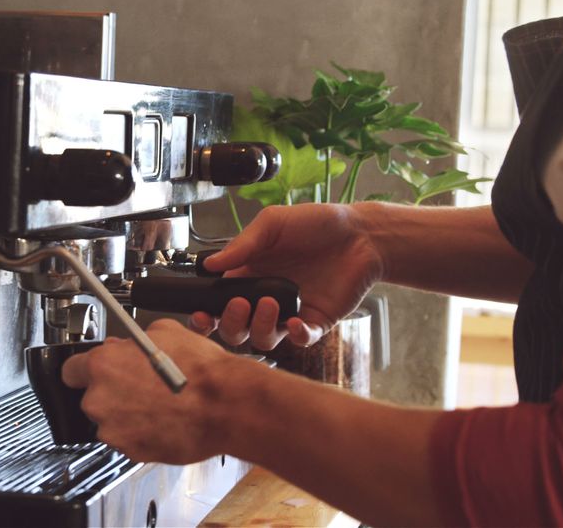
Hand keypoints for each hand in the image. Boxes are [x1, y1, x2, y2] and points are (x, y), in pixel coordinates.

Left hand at [61, 319, 241, 463]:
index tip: (96, 373)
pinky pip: (128, 440)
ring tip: (156, 407)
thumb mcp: (166, 332)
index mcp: (103, 364)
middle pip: (92, 397)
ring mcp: (114, 428)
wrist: (226, 406)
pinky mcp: (131, 451)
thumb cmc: (201, 371)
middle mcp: (101, 397)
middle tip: (140, 387)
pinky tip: (162, 422)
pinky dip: (140, 434)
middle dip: (112, 392)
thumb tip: (127, 345)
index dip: (87, 370)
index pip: (71, 370)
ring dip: (125, 415)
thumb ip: (133, 340)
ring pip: (110, 421)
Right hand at [190, 203, 383, 348]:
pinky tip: (296, 322)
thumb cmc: (316, 224)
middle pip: (236, 329)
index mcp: (248, 276)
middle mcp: (265, 298)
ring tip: (270, 304)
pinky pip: (301, 339)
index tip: (202, 314)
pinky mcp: (316, 321)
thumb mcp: (272, 224)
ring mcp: (290, 312)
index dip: (206, 315)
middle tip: (240, 304)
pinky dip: (296, 336)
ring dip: (260, 327)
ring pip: (264, 339)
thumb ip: (242, 245)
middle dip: (231, 324)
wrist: (360, 233)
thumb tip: (210, 264)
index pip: (219, 304)